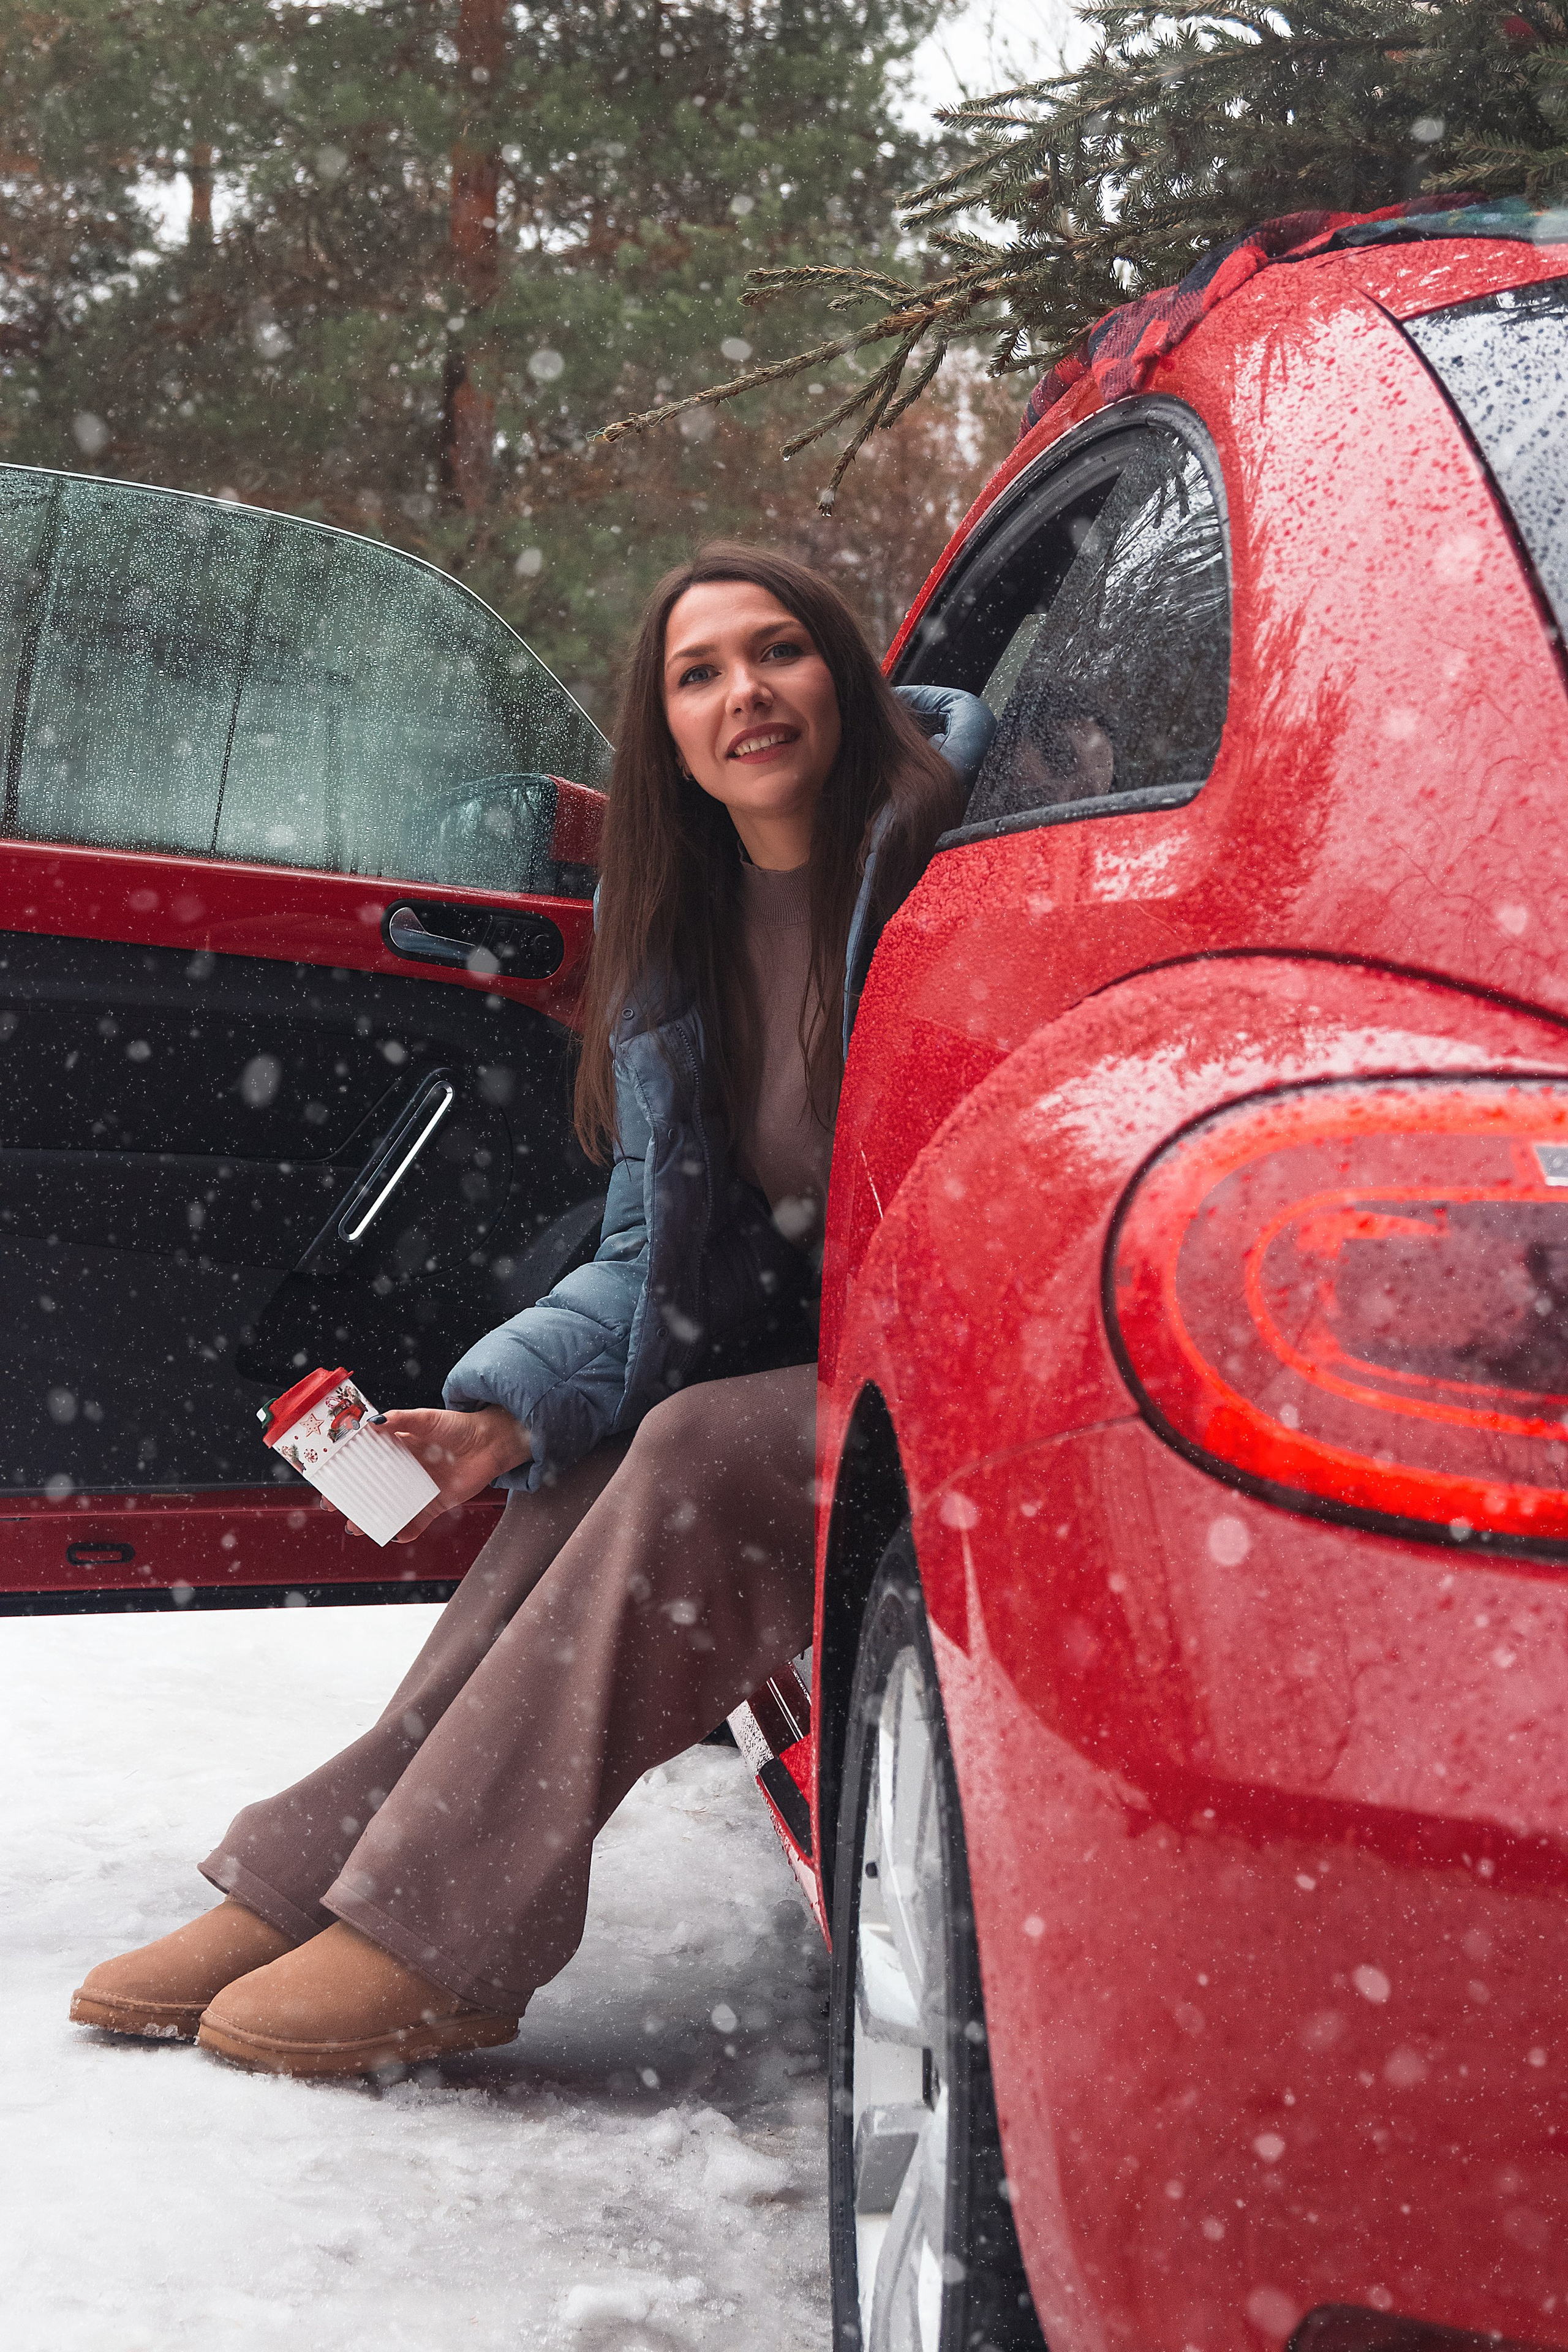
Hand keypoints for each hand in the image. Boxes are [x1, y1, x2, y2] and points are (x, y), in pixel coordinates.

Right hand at [329, 1405, 529, 1544]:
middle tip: (338, 1508)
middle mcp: (403, 1470)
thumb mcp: (427, 1418)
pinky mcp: (434, 1504)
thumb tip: (373, 1422)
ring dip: (373, 1519)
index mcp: (395, 1448)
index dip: (344, 1471)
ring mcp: (416, 1489)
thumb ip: (401, 1420)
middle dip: (351, 1500)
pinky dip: (407, 1531)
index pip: (362, 1461)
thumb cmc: (458, 1426)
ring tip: (360, 1526)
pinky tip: (398, 1535)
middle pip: (370, 1488)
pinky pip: (416, 1522)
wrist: (490, 1443)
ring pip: (388, 1508)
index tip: (327, 1480)